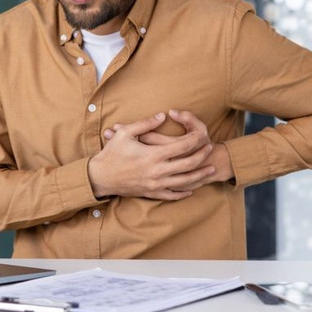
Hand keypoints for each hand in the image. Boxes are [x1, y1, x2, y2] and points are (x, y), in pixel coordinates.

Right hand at [105, 109, 234, 188]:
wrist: (100, 177)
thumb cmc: (111, 153)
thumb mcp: (125, 133)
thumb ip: (145, 123)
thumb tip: (162, 116)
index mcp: (152, 155)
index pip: (182, 147)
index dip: (195, 141)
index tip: (204, 136)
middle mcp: (157, 171)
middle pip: (188, 164)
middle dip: (202, 156)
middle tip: (211, 149)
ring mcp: (155, 184)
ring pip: (185, 182)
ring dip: (200, 175)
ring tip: (211, 169)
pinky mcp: (151, 193)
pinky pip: (173, 195)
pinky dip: (184, 193)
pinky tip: (191, 189)